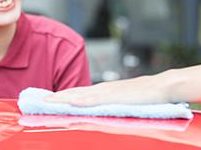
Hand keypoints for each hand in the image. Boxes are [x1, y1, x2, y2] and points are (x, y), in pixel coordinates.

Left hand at [45, 74, 168, 106]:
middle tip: (37, 101)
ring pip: (81, 95)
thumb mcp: (123, 102)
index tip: (45, 101)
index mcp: (103, 91)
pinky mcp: (117, 96)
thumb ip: (110, 106)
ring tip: (47, 102)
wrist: (163, 87)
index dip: (60, 97)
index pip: (77, 93)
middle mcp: (102, 89)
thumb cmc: (146, 96)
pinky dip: (83, 100)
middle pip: (74, 93)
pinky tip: (72, 103)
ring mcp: (109, 92)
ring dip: (63, 98)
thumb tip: (97, 114)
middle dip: (55, 97)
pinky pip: (96, 99)